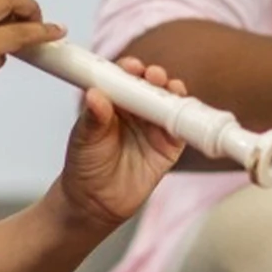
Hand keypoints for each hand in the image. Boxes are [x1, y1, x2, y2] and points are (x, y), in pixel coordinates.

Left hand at [57, 58, 186, 226]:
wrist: (95, 204)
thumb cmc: (84, 167)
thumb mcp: (83, 140)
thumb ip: (93, 118)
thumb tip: (94, 95)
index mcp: (112, 102)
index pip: (124, 77)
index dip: (130, 69)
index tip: (132, 67)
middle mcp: (135, 111)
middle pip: (150, 86)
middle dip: (155, 77)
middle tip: (154, 76)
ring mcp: (153, 127)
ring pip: (169, 103)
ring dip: (173, 93)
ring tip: (170, 89)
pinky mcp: (169, 146)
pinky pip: (182, 129)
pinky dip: (188, 119)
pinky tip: (186, 112)